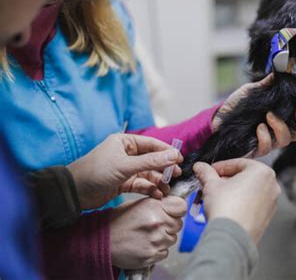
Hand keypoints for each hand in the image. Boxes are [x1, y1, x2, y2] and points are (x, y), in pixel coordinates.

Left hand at [66, 134, 182, 209]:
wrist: (73, 193)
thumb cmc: (96, 172)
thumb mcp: (125, 166)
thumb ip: (151, 162)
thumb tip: (174, 155)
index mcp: (125, 143)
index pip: (152, 144)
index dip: (167, 151)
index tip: (180, 160)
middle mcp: (126, 154)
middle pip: (152, 159)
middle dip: (164, 168)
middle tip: (176, 176)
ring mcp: (125, 169)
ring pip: (148, 173)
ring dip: (158, 181)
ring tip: (167, 189)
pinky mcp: (123, 183)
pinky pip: (141, 184)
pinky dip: (150, 189)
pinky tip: (157, 195)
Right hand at [110, 197, 186, 268]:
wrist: (103, 240)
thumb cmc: (120, 220)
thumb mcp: (140, 204)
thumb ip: (160, 204)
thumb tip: (176, 205)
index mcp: (155, 206)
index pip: (181, 207)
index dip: (177, 209)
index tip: (172, 212)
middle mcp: (158, 223)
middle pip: (178, 224)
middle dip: (170, 224)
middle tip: (155, 225)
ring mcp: (156, 240)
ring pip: (172, 238)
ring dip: (164, 237)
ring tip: (148, 235)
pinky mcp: (152, 255)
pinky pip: (165, 252)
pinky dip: (158, 249)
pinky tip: (146, 244)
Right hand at [193, 159, 280, 243]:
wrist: (231, 236)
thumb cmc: (226, 208)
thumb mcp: (211, 184)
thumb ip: (207, 172)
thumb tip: (200, 167)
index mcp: (262, 171)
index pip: (238, 163)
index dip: (220, 166)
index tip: (209, 170)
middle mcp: (271, 185)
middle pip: (245, 177)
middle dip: (226, 180)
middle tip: (211, 183)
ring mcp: (271, 202)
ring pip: (249, 190)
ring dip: (232, 191)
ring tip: (215, 196)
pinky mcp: (267, 216)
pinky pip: (252, 204)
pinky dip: (240, 202)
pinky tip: (225, 207)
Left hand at [213, 74, 295, 156]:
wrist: (217, 118)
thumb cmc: (236, 106)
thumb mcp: (251, 91)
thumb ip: (265, 84)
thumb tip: (278, 73)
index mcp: (280, 119)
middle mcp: (277, 132)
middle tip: (295, 110)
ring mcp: (267, 141)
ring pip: (285, 141)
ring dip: (280, 127)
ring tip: (269, 115)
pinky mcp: (255, 149)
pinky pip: (267, 147)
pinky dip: (265, 137)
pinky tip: (258, 127)